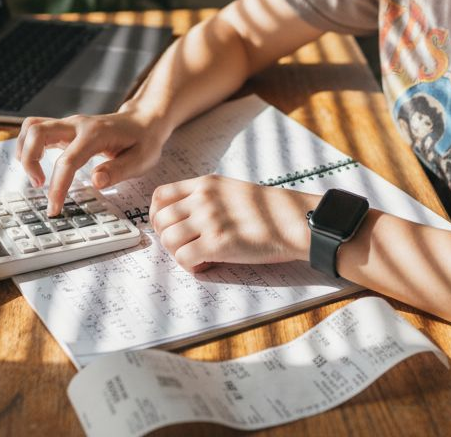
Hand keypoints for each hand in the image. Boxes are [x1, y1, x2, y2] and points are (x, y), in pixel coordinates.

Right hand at [15, 108, 167, 215]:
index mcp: (96, 134)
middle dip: (29, 160)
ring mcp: (69, 124)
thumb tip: (95, 182)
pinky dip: (28, 146)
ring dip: (25, 152)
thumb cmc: (143, 141)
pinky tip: (36, 164)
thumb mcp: (142, 159)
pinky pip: (35, 129)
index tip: (54, 207)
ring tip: (36, 176)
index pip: (68, 160)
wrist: (144, 120)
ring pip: (32, 127)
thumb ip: (118, 171)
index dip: (58, 186)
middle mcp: (78, 124)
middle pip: (37, 131)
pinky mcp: (64, 128)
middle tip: (38, 185)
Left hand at [149, 175, 317, 272]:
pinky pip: (184, 258)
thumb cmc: (267, 211)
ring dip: (179, 253)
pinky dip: (191, 266)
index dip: (156, 215)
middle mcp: (204, 199)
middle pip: (160, 220)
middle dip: (168, 238)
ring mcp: (210, 220)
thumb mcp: (232, 190)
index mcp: (206, 184)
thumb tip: (181, 218)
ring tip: (199, 256)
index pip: (161, 196)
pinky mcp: (218, 243)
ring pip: (168, 240)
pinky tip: (208, 264)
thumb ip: (206, 197)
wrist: (294, 221)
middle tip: (185, 247)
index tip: (167, 228)